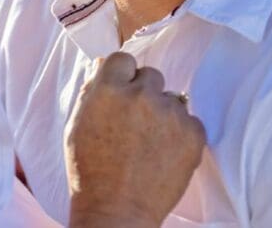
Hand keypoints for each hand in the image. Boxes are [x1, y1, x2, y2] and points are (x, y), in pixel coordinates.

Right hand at [65, 52, 204, 227]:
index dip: (122, 76)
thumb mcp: (78, 124)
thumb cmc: (90, 171)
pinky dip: (181, 133)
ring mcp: (170, 114)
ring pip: (172, 98)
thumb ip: (92, 91)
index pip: (123, 58)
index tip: (122, 91)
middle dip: (143, 93)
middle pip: (151, 75)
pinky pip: (190, 120)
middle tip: (135, 121)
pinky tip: (164, 152)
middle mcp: (141, 95)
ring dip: (163, 113)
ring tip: (150, 142)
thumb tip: (103, 66)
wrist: (117, 212)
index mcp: (108, 89)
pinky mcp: (193, 134)